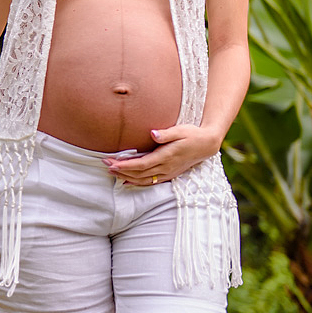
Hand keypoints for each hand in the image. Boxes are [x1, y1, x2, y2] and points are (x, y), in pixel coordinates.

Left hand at [104, 125, 222, 185]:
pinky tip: (126, 180)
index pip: (141, 164)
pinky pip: (150, 182)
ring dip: (126, 176)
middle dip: (120, 170)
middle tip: (105, 164)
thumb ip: (166, 133)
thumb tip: (153, 133)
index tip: (111, 162)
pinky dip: (137, 182)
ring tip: (111, 171)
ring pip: (143, 179)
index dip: (125, 165)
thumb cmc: (192, 134)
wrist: (206, 145)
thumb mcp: (181, 130)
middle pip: (139, 173)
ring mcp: (167, 172)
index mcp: (166, 156)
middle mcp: (166, 167)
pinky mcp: (169, 174)